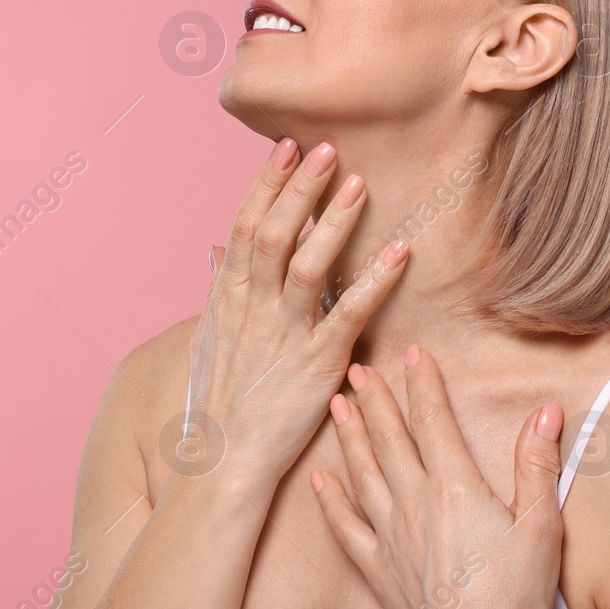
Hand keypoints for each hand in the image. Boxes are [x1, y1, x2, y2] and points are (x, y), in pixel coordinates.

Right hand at [183, 139, 409, 494]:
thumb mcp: (210, 338)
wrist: (223, 461)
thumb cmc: (221, 401)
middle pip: (273, 234)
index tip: (284, 147)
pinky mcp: (317, 363)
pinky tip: (399, 253)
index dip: (265, 185)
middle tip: (325, 147)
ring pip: (307, 265)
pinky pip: (349, 313)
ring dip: (333, 222)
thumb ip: (218, 290)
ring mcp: (284, 335)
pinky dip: (375, 280)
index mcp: (228, 299)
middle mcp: (253, 309)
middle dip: (299, 188)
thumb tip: (216, 251)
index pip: (244, 226)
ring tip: (358, 183)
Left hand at [309, 346, 565, 608]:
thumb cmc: (516, 597)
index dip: (422, 382)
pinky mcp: (378, 572)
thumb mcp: (542, 525)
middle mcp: (414, 503)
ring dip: (349, 436)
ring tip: (337, 406)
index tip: (412, 352)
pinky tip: (319, 481)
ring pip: (362, 473)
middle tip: (356, 368)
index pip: (433, 419)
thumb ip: (537, 464)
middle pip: (390, 438)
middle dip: (374, 399)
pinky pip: (345, 528)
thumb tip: (546, 411)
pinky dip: (330, 501)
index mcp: (454, 486)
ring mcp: (390, 537)